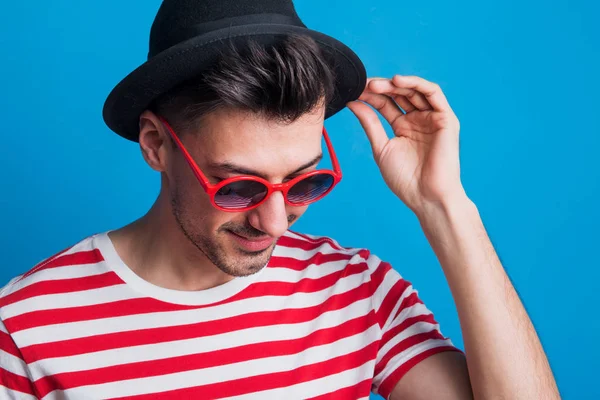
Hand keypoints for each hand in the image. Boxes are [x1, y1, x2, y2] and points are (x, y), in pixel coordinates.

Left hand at [347, 75, 466, 215]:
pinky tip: (398, 81)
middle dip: (381, 87)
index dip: (370, 96)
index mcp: (403, 127)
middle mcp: (418, 120)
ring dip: (395, 84)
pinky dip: (416, 83)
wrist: (426, 196)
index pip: (386, 104)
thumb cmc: (405, 179)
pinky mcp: (446, 118)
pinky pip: (433, 93)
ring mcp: (432, 118)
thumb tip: (353, 102)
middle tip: (363, 85)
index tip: (354, 90)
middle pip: (399, 95)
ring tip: (376, 85)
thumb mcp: (381, 147)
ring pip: (414, 91)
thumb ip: (370, 123)